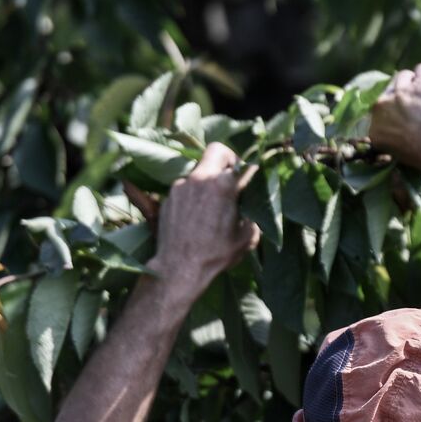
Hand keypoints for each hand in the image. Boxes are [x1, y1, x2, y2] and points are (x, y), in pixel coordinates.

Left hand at [149, 143, 259, 294]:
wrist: (179, 269)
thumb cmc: (216, 254)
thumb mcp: (247, 237)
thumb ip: (252, 214)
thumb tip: (251, 207)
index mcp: (223, 185)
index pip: (244, 165)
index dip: (251, 171)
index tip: (251, 180)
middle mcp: (200, 178)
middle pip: (217, 151)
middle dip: (227, 160)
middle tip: (232, 177)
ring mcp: (180, 186)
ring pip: (199, 172)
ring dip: (208, 183)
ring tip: (211, 207)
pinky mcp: (168, 197)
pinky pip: (185, 189)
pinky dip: (193, 197)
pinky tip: (195, 218)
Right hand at [370, 64, 420, 172]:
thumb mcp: (404, 152)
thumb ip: (399, 134)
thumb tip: (406, 124)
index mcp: (375, 130)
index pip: (382, 111)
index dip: (398, 113)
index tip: (410, 119)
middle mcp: (382, 107)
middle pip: (391, 92)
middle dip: (405, 97)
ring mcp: (399, 91)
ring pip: (404, 77)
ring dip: (418, 86)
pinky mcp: (420, 81)